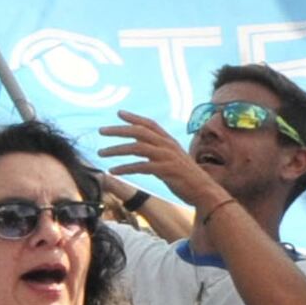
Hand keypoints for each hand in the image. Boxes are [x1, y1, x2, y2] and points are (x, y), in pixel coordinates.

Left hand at [99, 111, 219, 211]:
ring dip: (116, 150)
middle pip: (139, 132)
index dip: (134, 117)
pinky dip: (125, 168)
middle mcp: (167, 145)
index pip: (149, 124)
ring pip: (136, 147)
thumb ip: (158, 150)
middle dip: (118, 130)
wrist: (204, 191)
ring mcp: (167, 157)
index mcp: (169, 141)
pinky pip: (140, 166)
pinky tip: (113, 171)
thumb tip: (140, 145)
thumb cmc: (187, 177)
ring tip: (101, 154)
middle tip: (101, 131)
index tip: (119, 113)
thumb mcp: (173, 159)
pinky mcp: (165, 170)